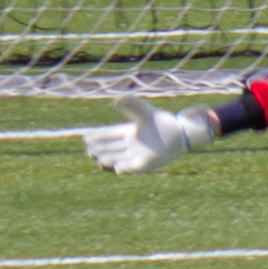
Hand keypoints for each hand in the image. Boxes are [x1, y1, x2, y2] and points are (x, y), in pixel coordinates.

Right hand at [82, 97, 215, 174]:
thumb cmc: (164, 122)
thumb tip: (116, 100)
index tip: (85, 137)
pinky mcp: (147, 164)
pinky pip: (133, 167)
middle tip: (88, 150)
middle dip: (99, 149)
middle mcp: (131, 145)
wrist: (182, 132)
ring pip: (118, 159)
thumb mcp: (145, 111)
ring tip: (98, 159)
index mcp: (129, 132)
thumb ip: (132, 104)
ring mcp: (138, 155)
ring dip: (108, 160)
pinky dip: (125, 168)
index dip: (97, 136)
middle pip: (110, 148)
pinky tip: (117, 167)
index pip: (109, 135)